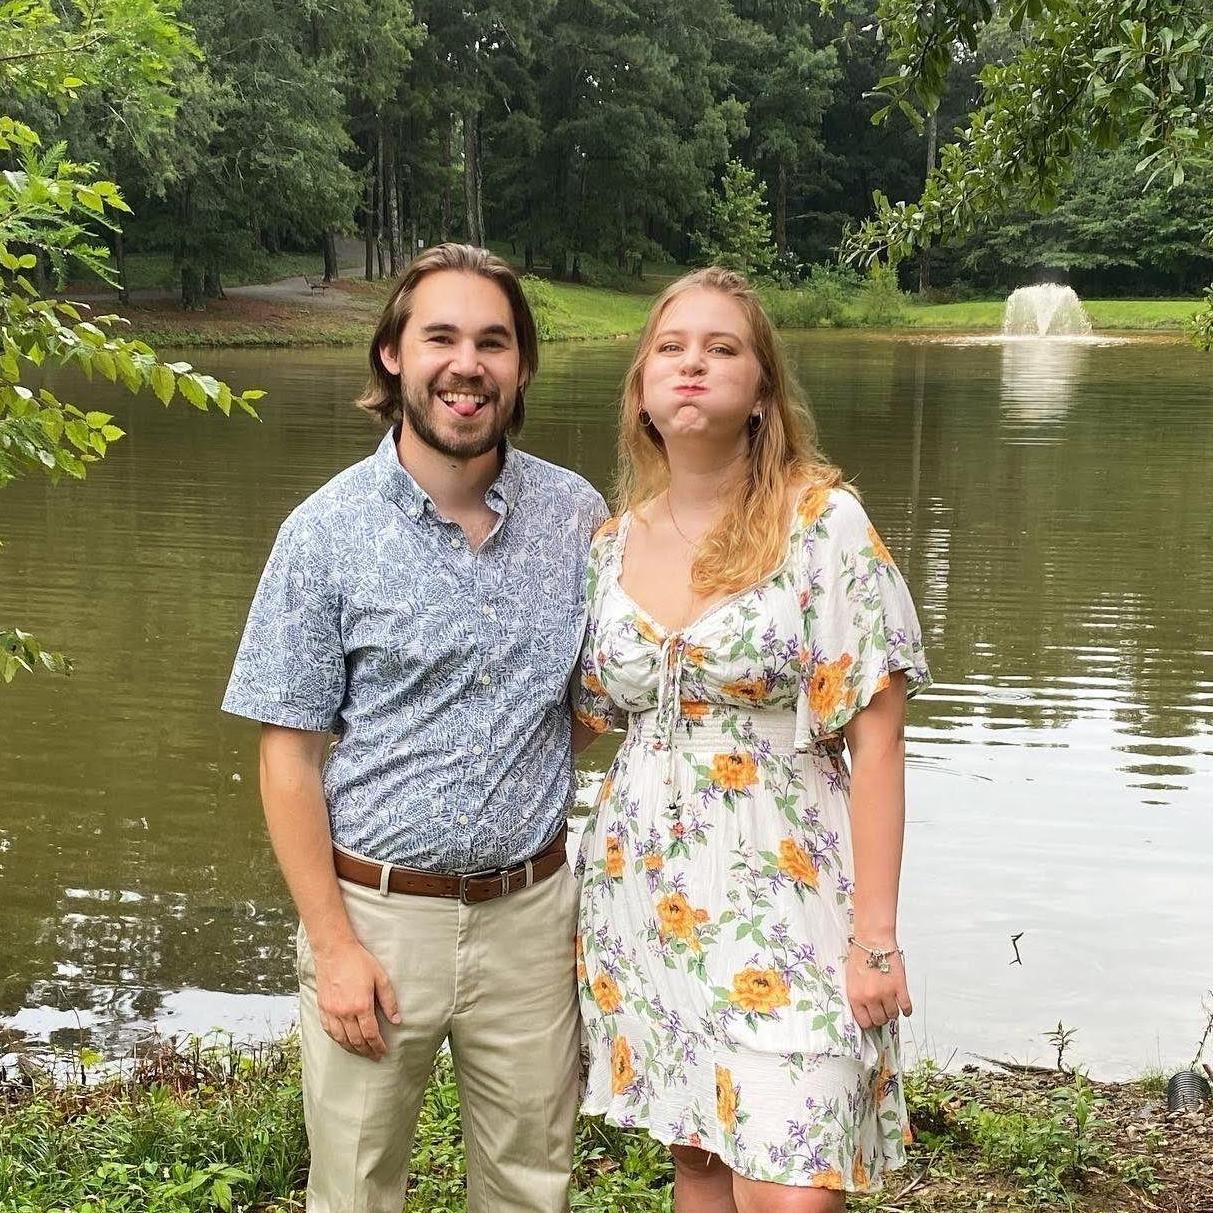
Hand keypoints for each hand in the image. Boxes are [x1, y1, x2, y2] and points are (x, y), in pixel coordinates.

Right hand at [313, 939, 400, 1059]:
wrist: (334, 950)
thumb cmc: (358, 961)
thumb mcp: (381, 977)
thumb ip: (389, 1001)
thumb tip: (396, 1020)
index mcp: (361, 1005)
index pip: (371, 1034)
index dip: (377, 1045)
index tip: (383, 1052)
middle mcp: (345, 1012)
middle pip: (356, 1040)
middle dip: (366, 1051)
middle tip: (373, 1056)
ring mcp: (331, 1011)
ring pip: (341, 1039)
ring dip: (352, 1049)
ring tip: (360, 1052)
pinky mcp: (322, 1007)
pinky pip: (328, 1030)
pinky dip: (337, 1040)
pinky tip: (342, 1041)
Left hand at [846, 941, 911, 1029]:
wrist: (873, 940)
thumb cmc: (860, 954)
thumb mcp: (851, 978)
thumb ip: (857, 996)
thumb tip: (863, 1009)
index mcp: (855, 996)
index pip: (864, 1022)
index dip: (869, 1021)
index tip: (872, 1018)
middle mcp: (870, 998)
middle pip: (879, 1020)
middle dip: (881, 1016)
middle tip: (882, 1010)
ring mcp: (886, 994)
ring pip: (893, 1015)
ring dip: (892, 1012)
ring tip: (891, 1004)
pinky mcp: (900, 988)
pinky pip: (906, 1007)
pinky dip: (906, 1009)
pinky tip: (904, 1007)